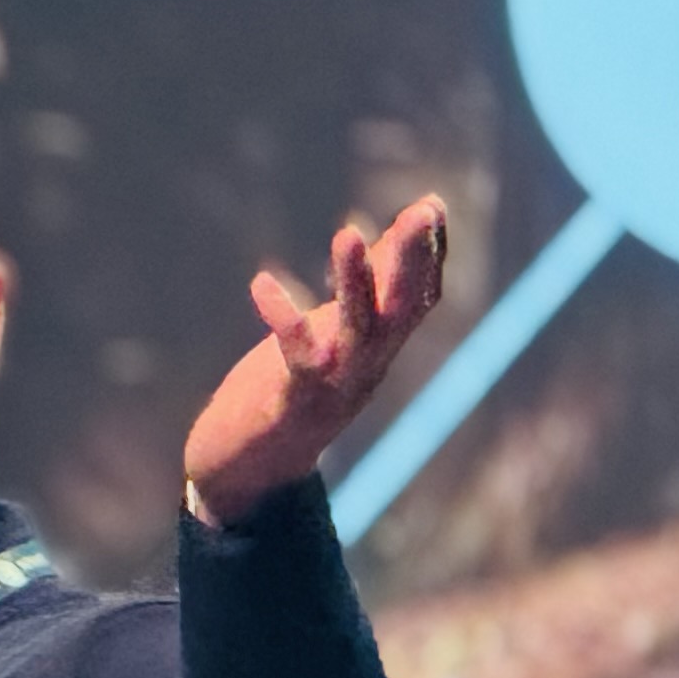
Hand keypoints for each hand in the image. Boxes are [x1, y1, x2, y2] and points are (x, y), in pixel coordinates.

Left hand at [183, 194, 448, 526]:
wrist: (247, 472)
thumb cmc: (289, 393)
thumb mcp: (332, 339)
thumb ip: (357, 296)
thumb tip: (379, 244)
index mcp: (378, 352)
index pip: (419, 299)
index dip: (431, 256)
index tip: (432, 205)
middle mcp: (368, 368)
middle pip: (403, 309)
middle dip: (415, 259)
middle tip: (423, 209)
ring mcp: (334, 387)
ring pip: (358, 329)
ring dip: (356, 281)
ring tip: (348, 233)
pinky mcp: (293, 402)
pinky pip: (296, 356)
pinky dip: (282, 318)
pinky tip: (262, 282)